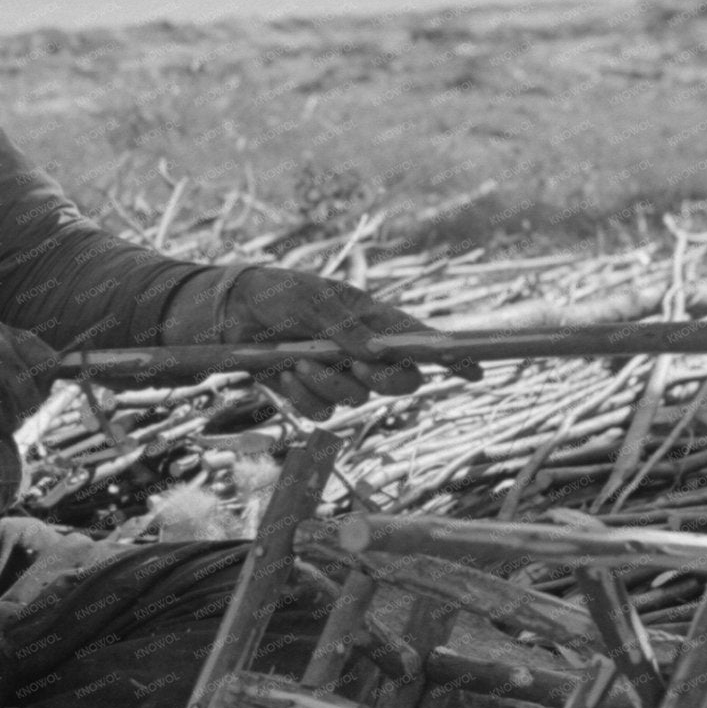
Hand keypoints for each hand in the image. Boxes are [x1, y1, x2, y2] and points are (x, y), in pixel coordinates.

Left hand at [215, 268, 473, 420]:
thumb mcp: (310, 301)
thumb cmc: (278, 295)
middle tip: (356, 365)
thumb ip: (343, 326)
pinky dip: (301, 396)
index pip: (421, 341)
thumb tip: (377, 352)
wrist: (231, 314)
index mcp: (374, 320)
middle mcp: (363, 352)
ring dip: (326, 382)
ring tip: (297, 358)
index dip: (450, 357)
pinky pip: (321, 412)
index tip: (474, 369)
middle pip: (400, 382)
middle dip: (382, 380)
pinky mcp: (312, 394)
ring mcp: (339, 376)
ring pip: (355, 399)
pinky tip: (282, 374)